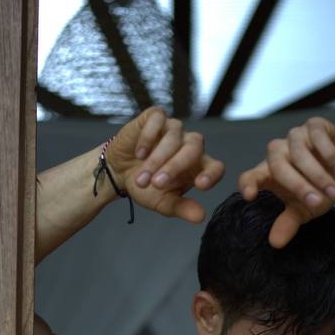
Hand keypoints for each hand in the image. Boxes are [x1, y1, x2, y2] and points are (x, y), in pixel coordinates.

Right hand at [105, 107, 224, 223]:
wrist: (119, 172)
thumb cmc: (146, 187)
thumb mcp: (163, 203)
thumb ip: (182, 208)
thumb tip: (200, 217)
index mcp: (197, 166)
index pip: (215, 166)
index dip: (211, 174)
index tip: (200, 185)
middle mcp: (189, 144)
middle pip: (194, 148)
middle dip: (174, 167)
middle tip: (156, 184)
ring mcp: (173, 129)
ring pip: (174, 136)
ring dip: (157, 158)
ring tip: (142, 178)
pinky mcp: (156, 117)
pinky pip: (158, 119)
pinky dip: (149, 137)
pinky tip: (139, 153)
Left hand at [238, 116, 334, 247]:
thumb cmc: (318, 191)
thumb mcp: (303, 210)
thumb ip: (288, 223)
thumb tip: (275, 243)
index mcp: (268, 173)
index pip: (250, 176)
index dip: (248, 184)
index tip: (249, 196)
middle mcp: (278, 152)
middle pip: (279, 167)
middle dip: (299, 186)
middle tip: (317, 203)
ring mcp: (295, 137)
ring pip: (300, 153)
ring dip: (319, 175)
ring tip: (334, 193)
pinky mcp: (314, 126)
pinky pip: (317, 137)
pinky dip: (329, 155)